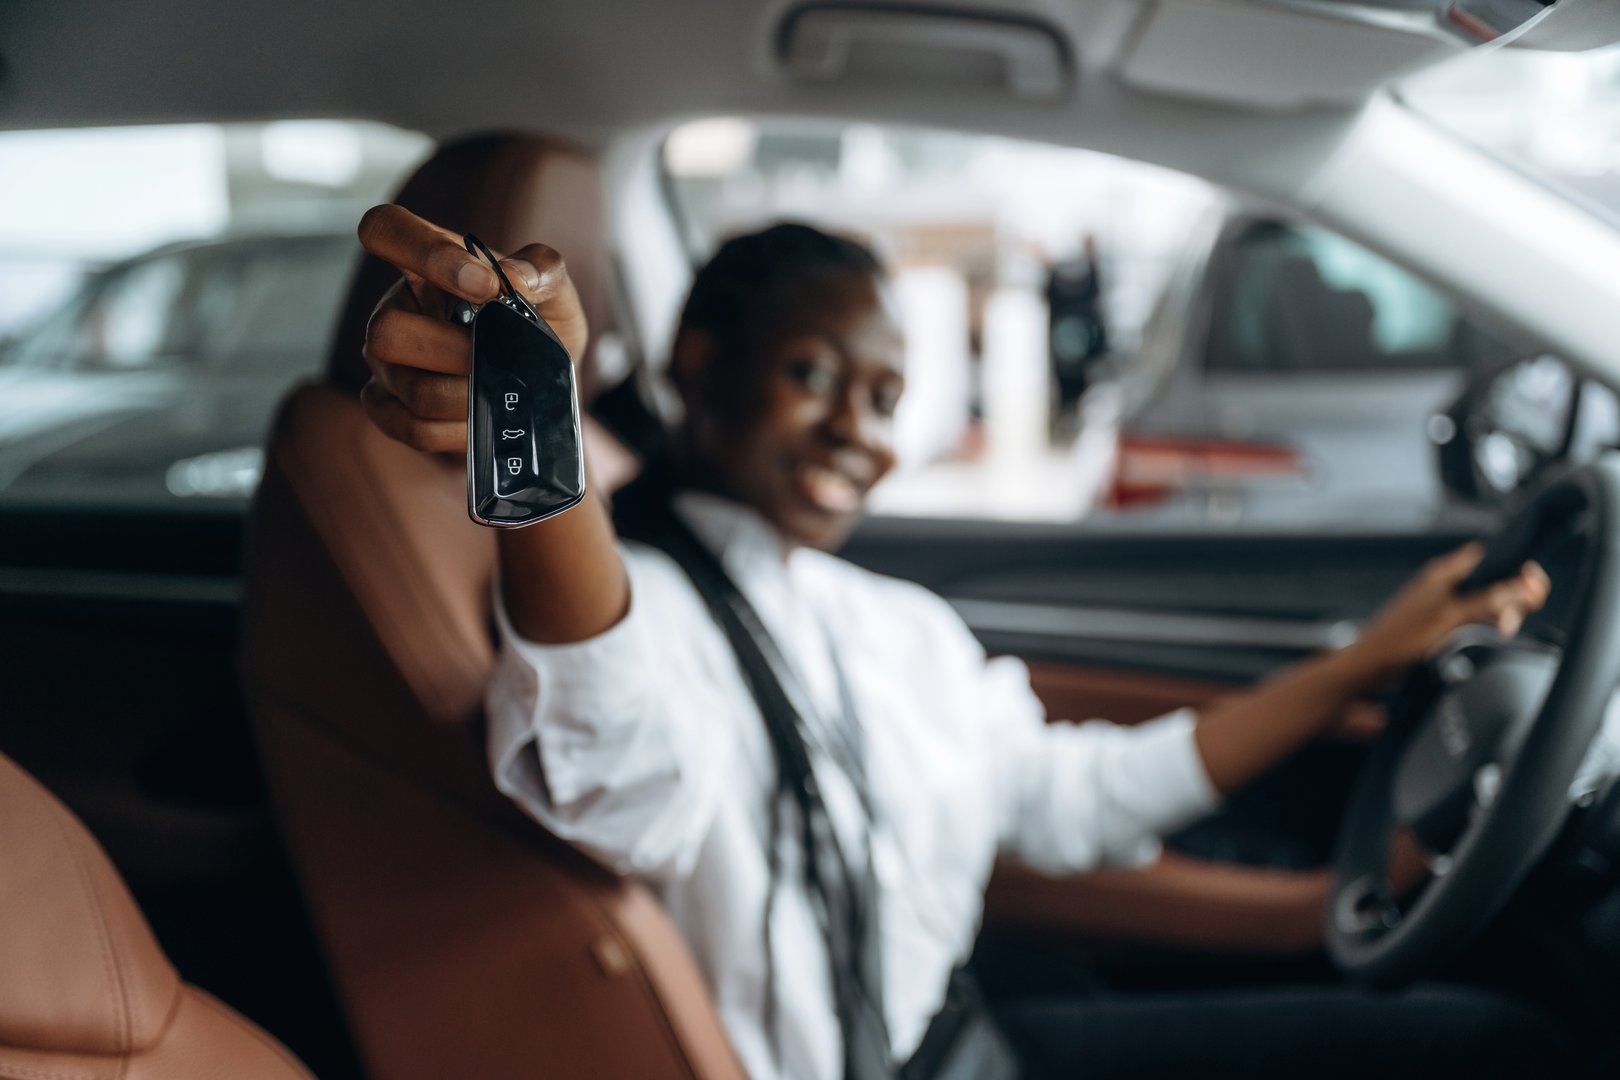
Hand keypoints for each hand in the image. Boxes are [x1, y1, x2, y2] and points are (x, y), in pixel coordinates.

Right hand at [355, 203, 588, 451]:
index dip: (425, 255)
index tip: (486, 286)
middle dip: (457, 353)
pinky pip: (412, 428)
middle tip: (502, 358)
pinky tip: (481, 415)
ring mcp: (385, 362)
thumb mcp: (556, 292)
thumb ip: (541, 270)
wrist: (543, 390)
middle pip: (387, 332)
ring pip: (410, 388)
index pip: (386, 228)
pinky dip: (458, 430)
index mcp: (428, 264)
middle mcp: (396, 308)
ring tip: (501, 388)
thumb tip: (513, 277)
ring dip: (469, 396)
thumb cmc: (539, 327)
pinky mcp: (388, 407)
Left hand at [1347, 542, 1550, 690]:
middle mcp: (1446, 584)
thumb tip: (1520, 587)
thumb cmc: (1398, 640)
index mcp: (1445, 573)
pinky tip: (1490, 635)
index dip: (1517, 569)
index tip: (1533, 588)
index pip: (1492, 557)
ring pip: (1487, 600)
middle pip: (1494, 580)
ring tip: (1502, 629)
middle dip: (1513, 596)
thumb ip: (1486, 601)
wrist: (1372, 667)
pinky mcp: (1443, 623)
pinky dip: (1487, 624)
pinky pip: (1476, 617)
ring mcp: (1444, 603)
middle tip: (1513, 618)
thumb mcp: (1450, 617)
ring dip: (1501, 613)